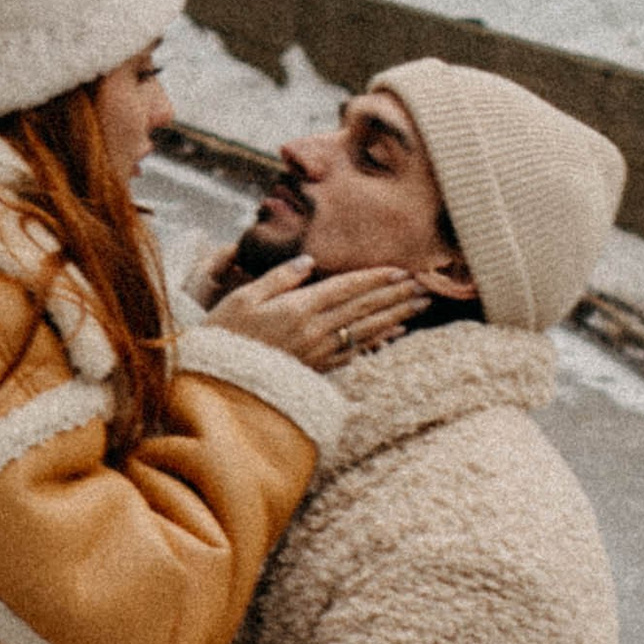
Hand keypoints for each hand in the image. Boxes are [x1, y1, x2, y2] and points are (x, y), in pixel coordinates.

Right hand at [205, 256, 425, 370]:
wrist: (218, 382)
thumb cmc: (224, 334)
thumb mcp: (243, 297)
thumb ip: (279, 278)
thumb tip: (309, 261)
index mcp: (298, 308)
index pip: (346, 288)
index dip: (376, 278)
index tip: (401, 269)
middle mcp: (314, 330)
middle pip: (363, 307)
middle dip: (396, 294)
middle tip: (424, 284)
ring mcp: (318, 352)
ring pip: (366, 329)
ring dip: (395, 315)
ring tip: (419, 304)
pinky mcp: (317, 368)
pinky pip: (356, 351)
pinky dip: (378, 340)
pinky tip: (396, 332)